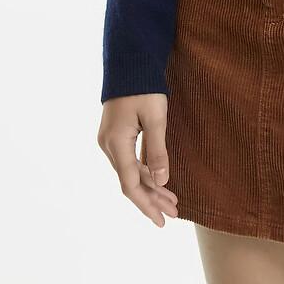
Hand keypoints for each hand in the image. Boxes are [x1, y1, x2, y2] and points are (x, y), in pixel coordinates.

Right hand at [97, 93, 179, 225]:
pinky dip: (145, 172)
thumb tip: (162, 182)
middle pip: (131, 181)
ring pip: (130, 172)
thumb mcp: (155, 117)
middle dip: (152, 199)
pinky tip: (159, 180)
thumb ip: (158, 149)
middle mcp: (109, 146)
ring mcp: (110, 141)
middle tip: (175, 213)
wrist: (129, 63)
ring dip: (151, 186)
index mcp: (116, 143)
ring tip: (172, 201)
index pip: (130, 184)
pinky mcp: (115, 135)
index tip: (162, 220)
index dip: (146, 205)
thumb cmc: (144, 87)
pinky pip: (130, 161)